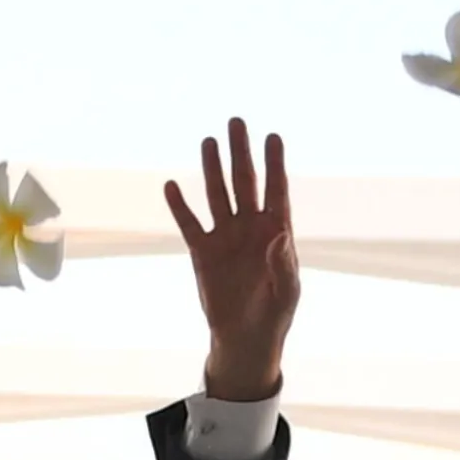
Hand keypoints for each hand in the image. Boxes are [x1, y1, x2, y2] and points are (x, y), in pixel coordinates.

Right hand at [165, 117, 298, 400]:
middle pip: (244, 182)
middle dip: (241, 153)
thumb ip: (283, 261)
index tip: (273, 137)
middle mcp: (250, 228)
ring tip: (208, 141)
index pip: (275, 190)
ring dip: (212, 169)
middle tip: (236, 122)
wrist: (246, 337)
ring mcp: (225, 237)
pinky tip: (172, 185)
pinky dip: (180, 207)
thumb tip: (279, 232)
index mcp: (276, 232)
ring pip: (217, 195)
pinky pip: (189, 224)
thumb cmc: (275, 313)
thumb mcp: (287, 290)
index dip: (274, 164)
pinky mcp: (203, 252)